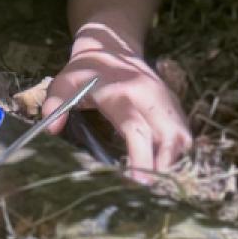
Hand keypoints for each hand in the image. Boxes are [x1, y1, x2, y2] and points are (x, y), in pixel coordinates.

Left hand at [43, 29, 189, 183]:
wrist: (112, 45)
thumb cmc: (86, 70)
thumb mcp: (64, 82)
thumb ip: (55, 103)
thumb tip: (51, 129)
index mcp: (122, 94)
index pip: (137, 129)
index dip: (141, 157)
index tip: (139, 182)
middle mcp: (151, 97)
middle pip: (171, 138)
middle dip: (165, 168)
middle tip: (151, 193)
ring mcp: (167, 101)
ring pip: (183, 138)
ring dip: (175, 162)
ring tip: (159, 183)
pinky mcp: (175, 105)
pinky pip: (185, 133)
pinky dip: (179, 154)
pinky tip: (165, 169)